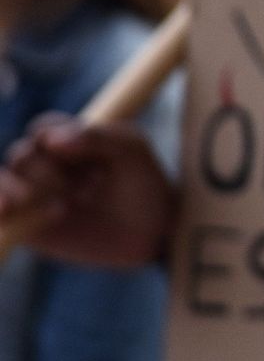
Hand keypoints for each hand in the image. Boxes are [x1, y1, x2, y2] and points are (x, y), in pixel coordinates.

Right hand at [0, 115, 176, 267]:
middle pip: (22, 155)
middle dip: (50, 172)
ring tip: (62, 207)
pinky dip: (2, 212)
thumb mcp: (132, 151)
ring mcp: (32, 195)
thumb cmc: (143, 182)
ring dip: (25, 192)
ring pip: (3, 182)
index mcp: (67, 138)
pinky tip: (20, 213)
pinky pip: (0, 217)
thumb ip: (97, 137)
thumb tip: (50, 140)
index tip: (70, 151)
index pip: (42, 128)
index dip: (54, 138)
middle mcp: (44, 164)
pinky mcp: (26, 226)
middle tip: (90, 190)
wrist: (152, 232)